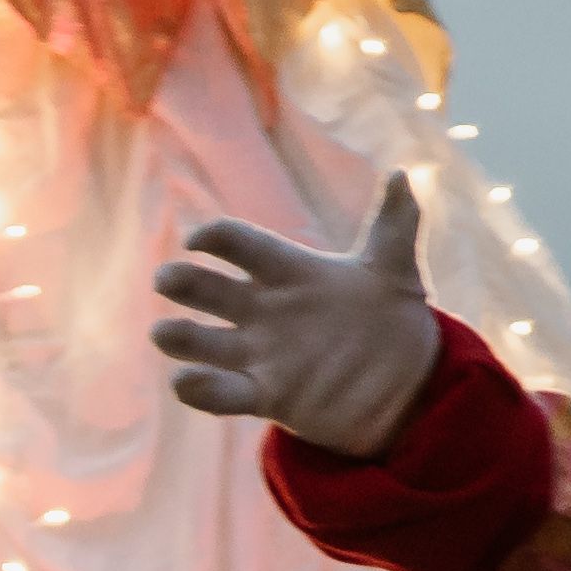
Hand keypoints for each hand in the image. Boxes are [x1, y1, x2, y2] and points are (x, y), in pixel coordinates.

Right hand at [149, 174, 440, 455]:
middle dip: (182, 282)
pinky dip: (197, 389)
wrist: (407, 384)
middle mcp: (264, 310)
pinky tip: (186, 381)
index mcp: (289, 272)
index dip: (216, 238)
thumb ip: (396, 224)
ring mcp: (260, 354)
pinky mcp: (264, 396)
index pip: (242, 245)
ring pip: (202, 342)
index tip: (198, 239)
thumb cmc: (392, 318)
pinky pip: (221, 392)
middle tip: (167, 279)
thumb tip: (402, 173)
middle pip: (209, 289)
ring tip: (164, 333)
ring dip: (178, 337)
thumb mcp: (397, 270)